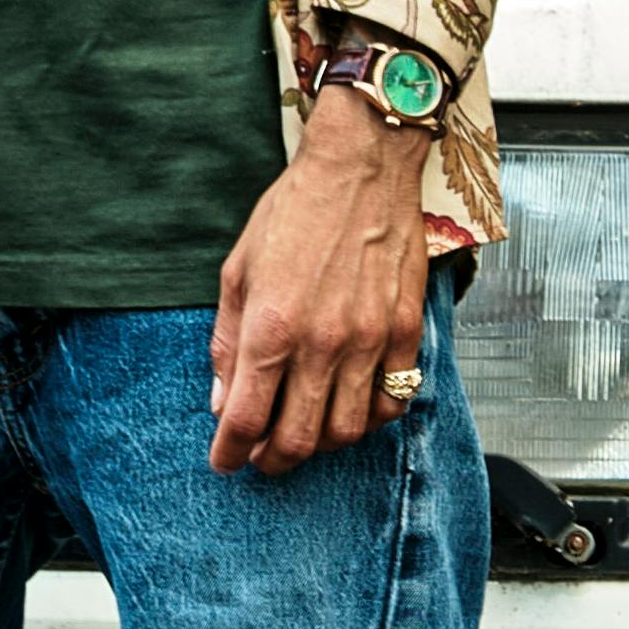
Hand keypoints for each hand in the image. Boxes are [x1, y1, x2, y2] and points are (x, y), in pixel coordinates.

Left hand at [208, 89, 433, 473]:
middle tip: (259, 458)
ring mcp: (370, 340)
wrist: (362, 167)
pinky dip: (369, 420)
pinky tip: (350, 409)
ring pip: (348, 431)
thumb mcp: (238, 270)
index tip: (224, 461)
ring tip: (302, 435)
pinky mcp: (406, 332)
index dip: (230, 451)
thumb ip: (228, 342)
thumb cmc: (294, 210)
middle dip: (271, 461)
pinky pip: (392, 401)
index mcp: (271, 326)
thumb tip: (223, 400)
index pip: (246, 418)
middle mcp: (322, 342)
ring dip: (319, 445)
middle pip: (297, 439)